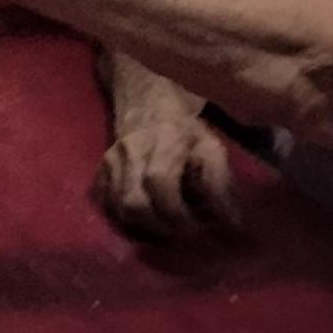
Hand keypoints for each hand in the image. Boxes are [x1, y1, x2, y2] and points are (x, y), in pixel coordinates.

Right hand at [95, 113, 239, 240]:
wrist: (145, 98)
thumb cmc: (185, 127)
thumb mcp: (211, 147)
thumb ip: (220, 185)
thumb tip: (231, 228)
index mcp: (165, 138)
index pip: (160, 180)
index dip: (178, 212)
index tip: (199, 227)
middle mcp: (132, 149)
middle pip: (134, 202)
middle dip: (161, 227)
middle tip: (185, 235)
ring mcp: (111, 159)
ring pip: (118, 207)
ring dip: (144, 229)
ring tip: (168, 230)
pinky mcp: (100, 169)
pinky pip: (105, 204)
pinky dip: (124, 221)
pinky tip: (145, 223)